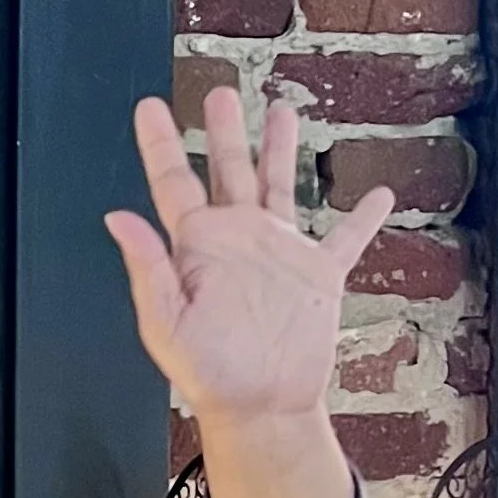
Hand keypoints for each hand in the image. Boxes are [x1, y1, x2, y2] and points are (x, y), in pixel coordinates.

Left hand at [106, 89, 390, 423]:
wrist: (261, 405)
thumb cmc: (208, 372)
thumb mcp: (166, 320)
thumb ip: (146, 267)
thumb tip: (118, 218)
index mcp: (197, 246)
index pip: (174, 181)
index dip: (162, 143)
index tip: (150, 107)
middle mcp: (238, 239)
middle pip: (229, 169)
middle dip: (226, 130)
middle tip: (221, 93)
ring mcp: (279, 253)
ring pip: (280, 186)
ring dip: (281, 150)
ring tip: (283, 111)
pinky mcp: (319, 275)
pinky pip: (346, 239)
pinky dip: (364, 218)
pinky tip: (379, 196)